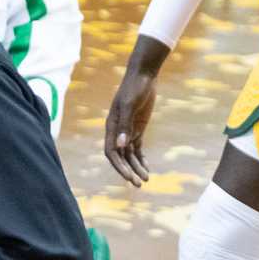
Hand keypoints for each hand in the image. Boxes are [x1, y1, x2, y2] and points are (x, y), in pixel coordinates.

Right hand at [105, 71, 156, 186]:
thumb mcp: (130, 105)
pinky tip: (147, 168)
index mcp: (111, 126)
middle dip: (128, 171)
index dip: (119, 166)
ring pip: (129, 154)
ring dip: (136, 167)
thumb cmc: (134, 88)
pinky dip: (141, 159)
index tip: (129, 177)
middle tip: (139, 184)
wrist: (144, 75)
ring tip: (146, 179)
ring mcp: (127, 130)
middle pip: (120, 157)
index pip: (111, 152)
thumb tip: (121, 146)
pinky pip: (137, 148)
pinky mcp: (138, 128)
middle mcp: (117, 131)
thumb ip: (125, 125)